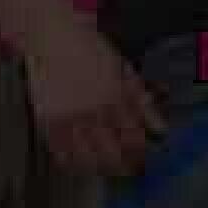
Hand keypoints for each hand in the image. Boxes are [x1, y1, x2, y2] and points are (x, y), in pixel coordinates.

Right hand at [23, 13, 165, 177]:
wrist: (53, 37)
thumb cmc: (90, 49)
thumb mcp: (124, 69)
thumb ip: (142, 99)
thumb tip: (159, 124)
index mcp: (116, 94)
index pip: (134, 136)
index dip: (142, 152)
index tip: (146, 158)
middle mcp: (94, 108)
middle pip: (113, 153)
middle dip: (125, 166)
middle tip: (131, 170)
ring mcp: (69, 117)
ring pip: (88, 158)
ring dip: (102, 168)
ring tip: (109, 169)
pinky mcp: (48, 121)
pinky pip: (62, 153)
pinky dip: (73, 163)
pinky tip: (81, 164)